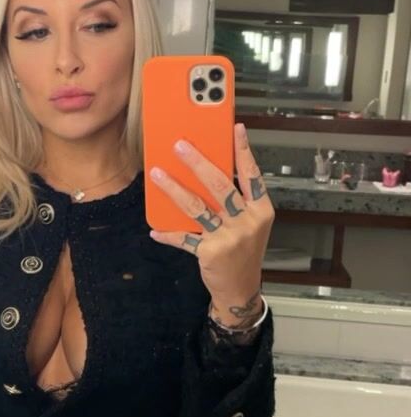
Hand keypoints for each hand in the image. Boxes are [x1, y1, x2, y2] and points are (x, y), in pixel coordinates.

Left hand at [148, 123, 274, 326]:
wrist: (241, 288)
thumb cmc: (243, 250)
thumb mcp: (249, 223)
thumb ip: (236, 200)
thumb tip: (207, 170)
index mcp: (261, 210)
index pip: (252, 174)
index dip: (243, 151)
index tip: (236, 128)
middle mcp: (248, 222)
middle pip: (220, 185)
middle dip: (197, 163)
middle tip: (179, 146)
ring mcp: (229, 237)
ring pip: (197, 207)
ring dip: (174, 189)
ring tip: (157, 174)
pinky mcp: (211, 252)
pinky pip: (184, 238)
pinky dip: (168, 233)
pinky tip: (155, 228)